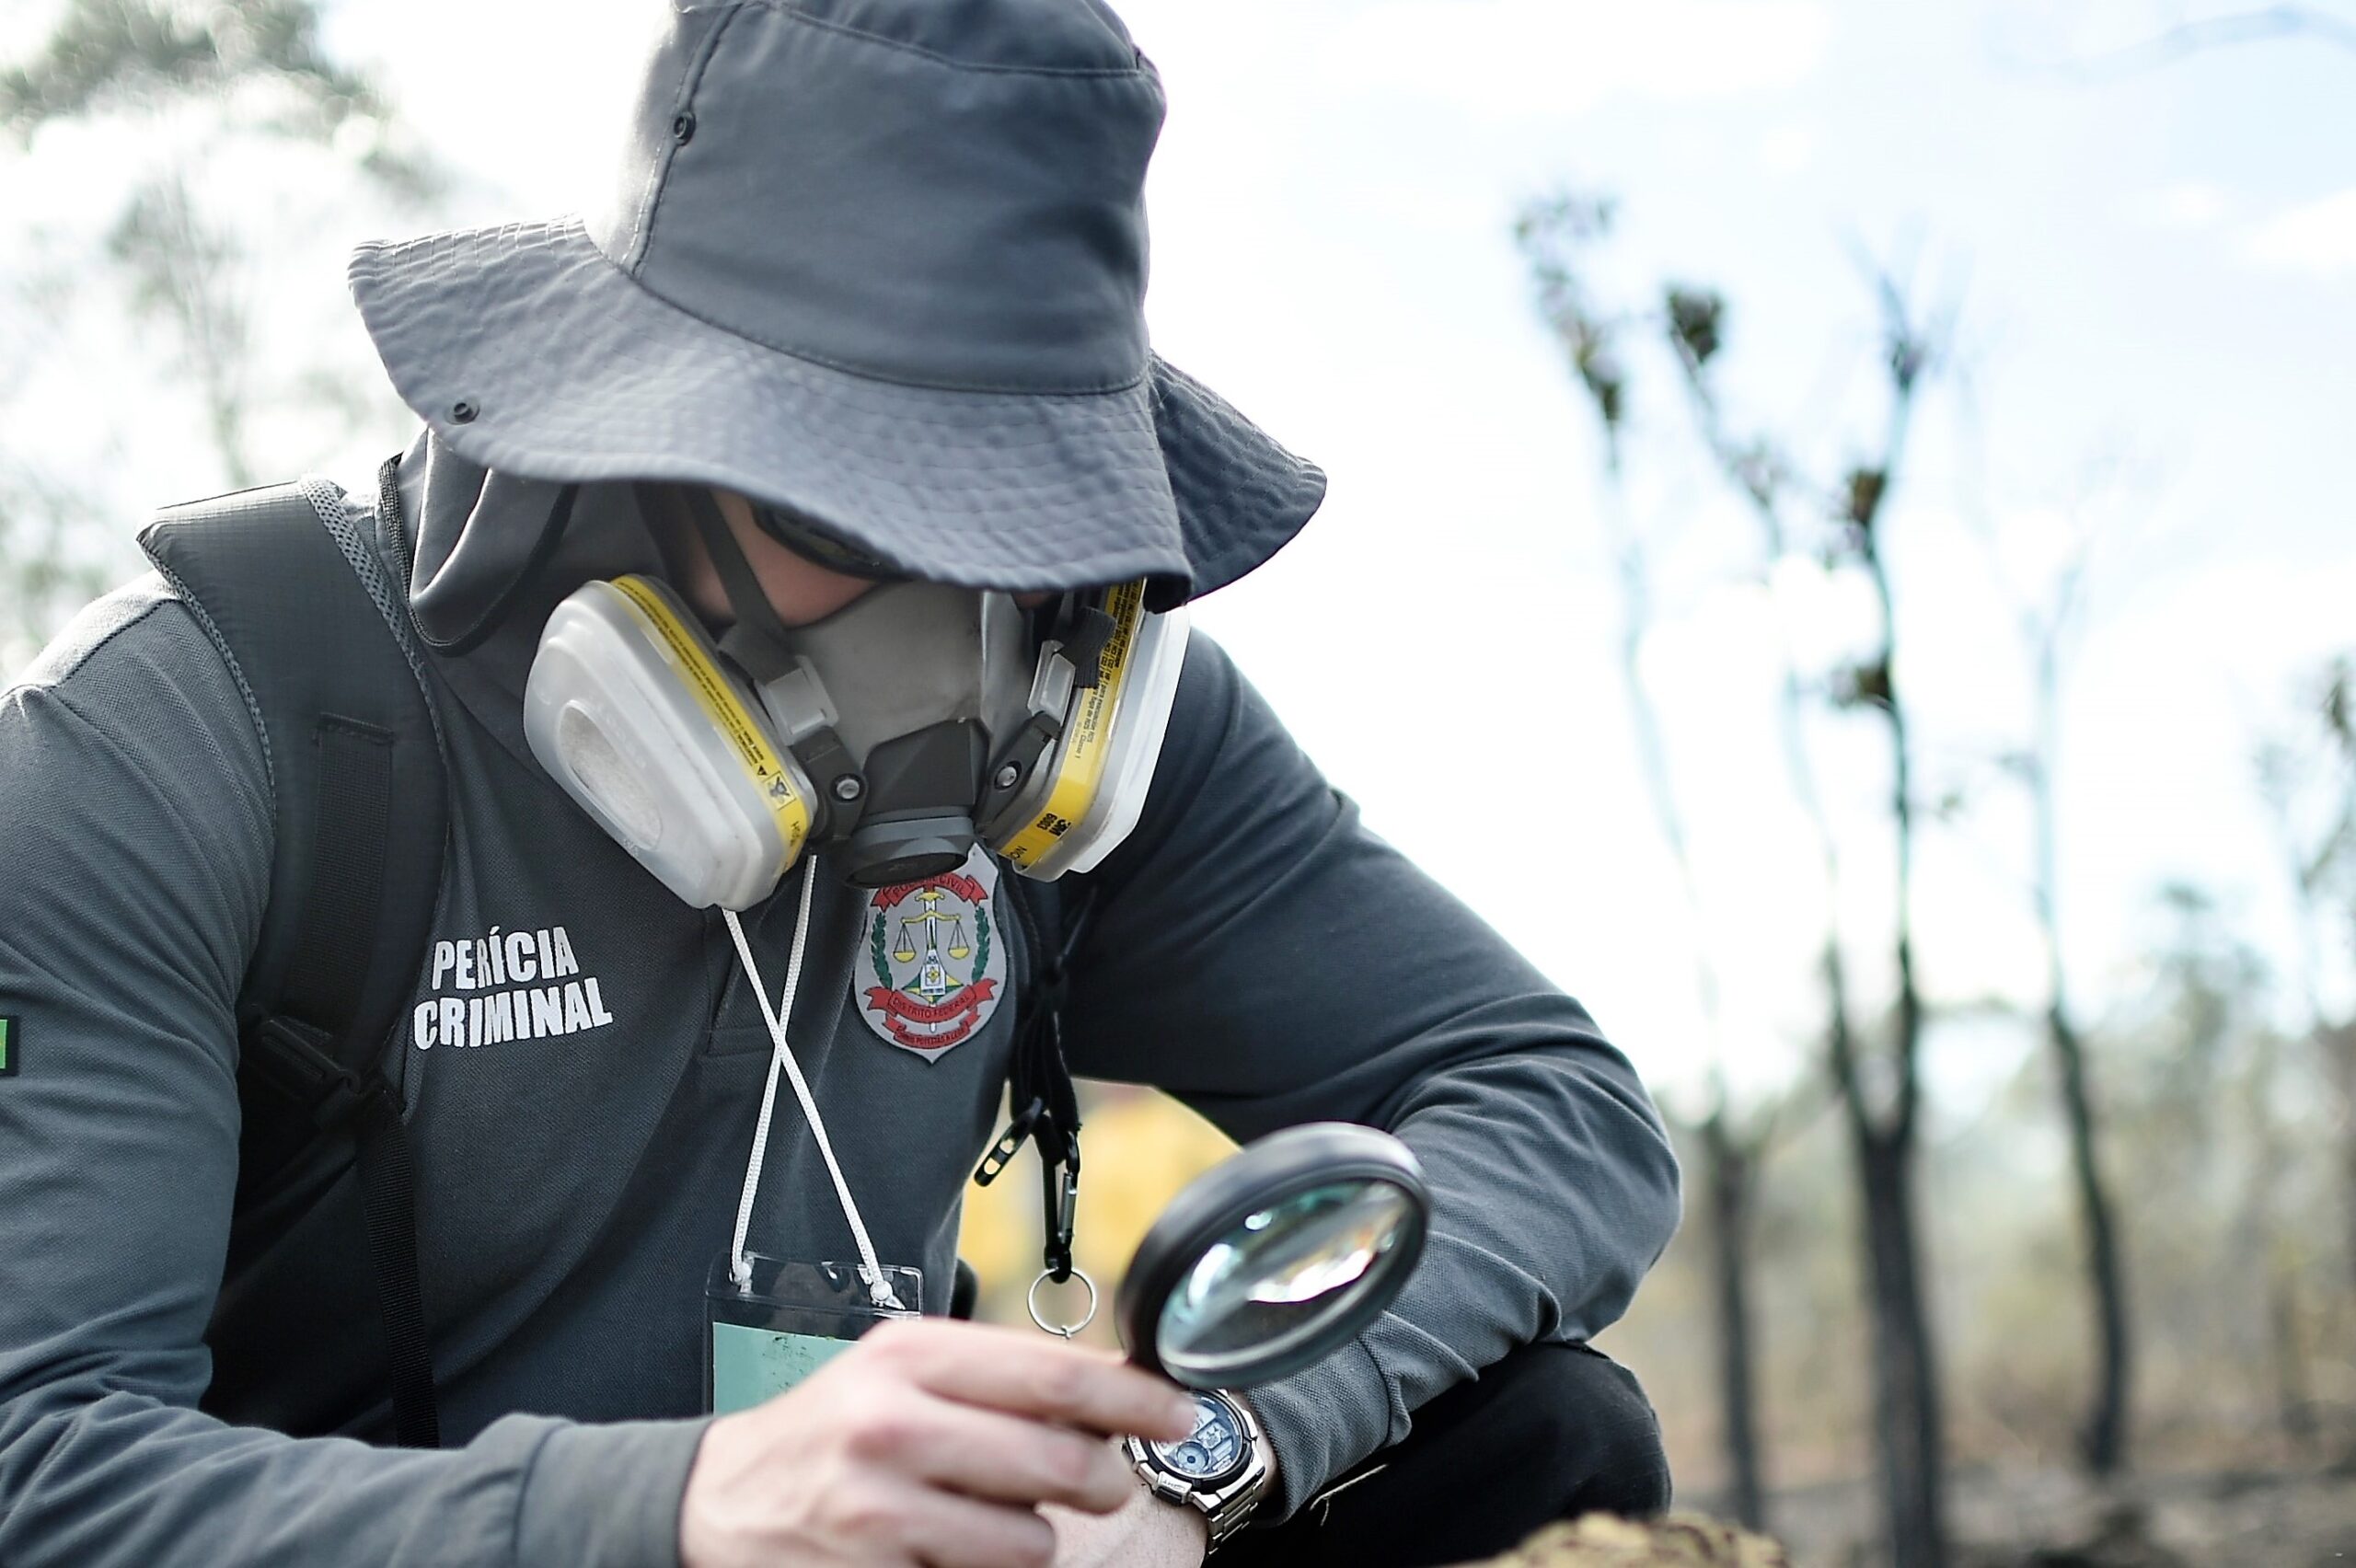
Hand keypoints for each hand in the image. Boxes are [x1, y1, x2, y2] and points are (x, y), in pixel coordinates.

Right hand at [678, 1317, 1198, 1567]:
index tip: (1181, 1410)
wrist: (721, 1499)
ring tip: (992, 1517)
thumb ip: (999, 1374)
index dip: (1135, 1399)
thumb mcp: (903, 1371)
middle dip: (1104, 1479)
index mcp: (912, 1355)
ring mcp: (881, 1505)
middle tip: (1106, 1482)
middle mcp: (894, 1422)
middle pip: (1058, 1460)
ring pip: (1030, 1539)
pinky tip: (946, 1547)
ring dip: (1035, 1538)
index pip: (1056, 1376)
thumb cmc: (831, 1429)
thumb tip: (1116, 1387)